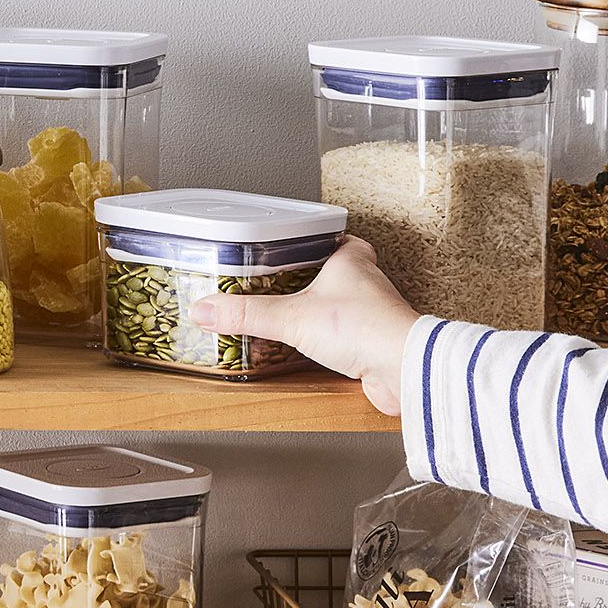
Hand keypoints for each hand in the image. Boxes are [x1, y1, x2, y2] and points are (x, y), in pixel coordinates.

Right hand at [187, 237, 419, 414]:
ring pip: (344, 303)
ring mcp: (372, 315)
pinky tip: (313, 348)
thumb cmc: (364, 328)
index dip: (318, 240)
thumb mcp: (290, 317)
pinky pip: (347, 336)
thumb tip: (204, 308)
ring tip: (292, 313)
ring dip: (322, 308)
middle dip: (314, 276)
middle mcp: (366, 284)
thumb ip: (246, 314)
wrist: (403, 367)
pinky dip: (330, 339)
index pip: (336, 239)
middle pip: (339, 271)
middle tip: (286, 279)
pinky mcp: (373, 344)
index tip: (296, 243)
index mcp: (351, 262)